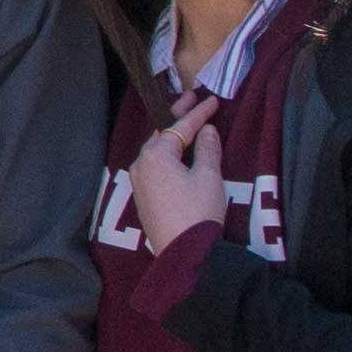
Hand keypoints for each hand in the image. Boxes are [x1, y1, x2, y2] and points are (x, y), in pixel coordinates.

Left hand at [125, 94, 228, 251]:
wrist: (183, 252)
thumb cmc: (198, 211)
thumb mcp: (208, 177)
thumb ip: (206, 150)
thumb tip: (206, 130)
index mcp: (156, 155)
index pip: (179, 127)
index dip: (198, 113)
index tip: (212, 100)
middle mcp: (141, 164)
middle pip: (161, 134)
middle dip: (177, 117)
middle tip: (192, 99)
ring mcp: (138, 181)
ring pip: (155, 150)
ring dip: (170, 136)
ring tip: (185, 122)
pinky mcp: (142, 197)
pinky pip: (154, 166)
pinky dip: (166, 154)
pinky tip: (176, 154)